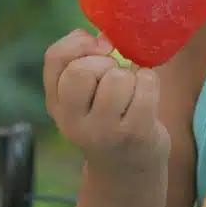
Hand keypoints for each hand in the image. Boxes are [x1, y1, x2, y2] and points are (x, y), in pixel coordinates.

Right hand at [43, 29, 169, 176]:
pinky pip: (146, 85)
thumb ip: (83, 62)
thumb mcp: (82, 97)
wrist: (128, 171)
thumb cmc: (107, 120)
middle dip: (105, 62)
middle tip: (115, 75)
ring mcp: (104, 130)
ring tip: (132, 91)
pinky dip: (150, 82)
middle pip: (82, 70)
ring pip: (118, 77)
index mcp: (56, 104)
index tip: (98, 48)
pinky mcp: (135, 133)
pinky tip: (146, 98)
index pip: (55, 58)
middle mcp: (73, 121)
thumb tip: (105, 35)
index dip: (79, 43)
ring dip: (131, 75)